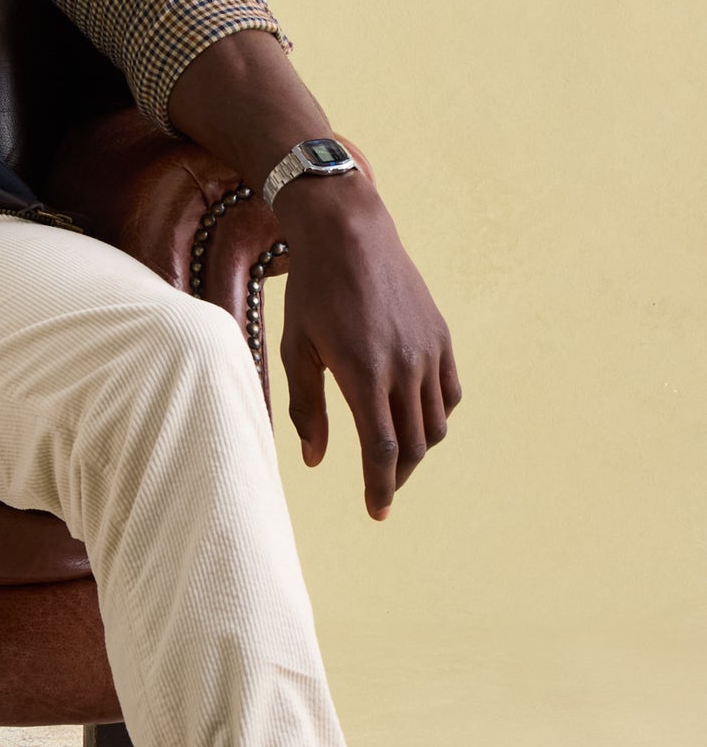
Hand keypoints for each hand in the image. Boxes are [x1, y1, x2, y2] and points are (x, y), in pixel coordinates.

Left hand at [276, 175, 461, 519]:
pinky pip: (450, 393)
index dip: (381, 487)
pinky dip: (437, 416)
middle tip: (379, 486)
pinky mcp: (442, 336)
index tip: (375, 511)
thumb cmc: (312, 292)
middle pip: (414, 444)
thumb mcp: (296, 349)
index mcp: (364, 373)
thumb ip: (307, 408)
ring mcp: (428, 351)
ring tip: (395, 456)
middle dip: (397, 475)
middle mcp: (404, 366)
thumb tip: (315, 460)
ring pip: (436, 423)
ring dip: (419, 449)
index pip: (383, 449)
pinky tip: (416, 419)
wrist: (350, 234)